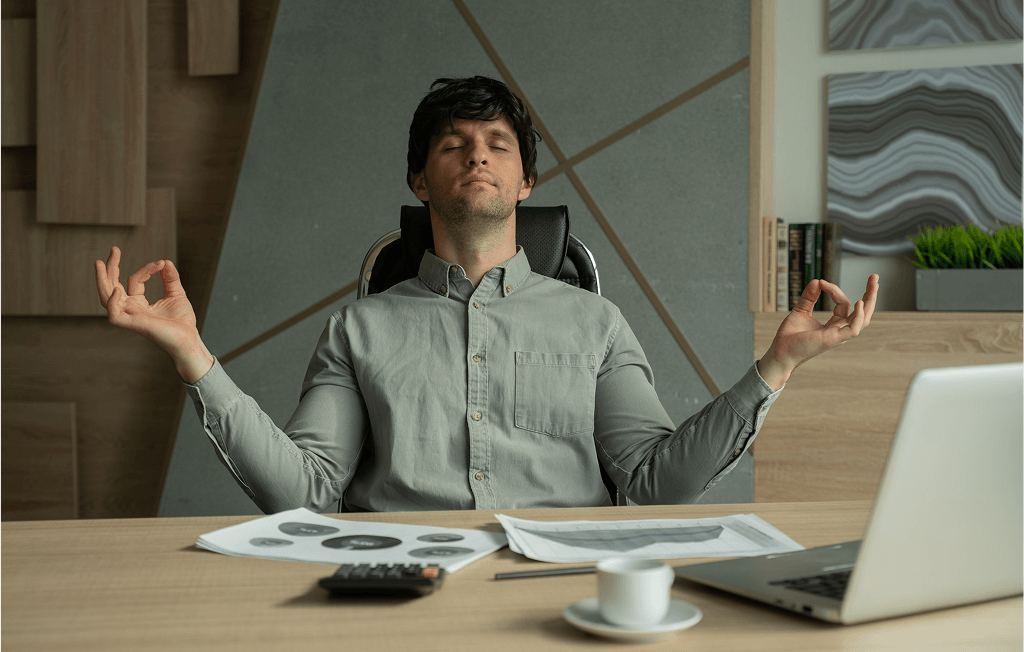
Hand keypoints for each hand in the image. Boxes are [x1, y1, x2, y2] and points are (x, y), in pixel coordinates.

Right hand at [95, 246, 213, 382]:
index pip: (134, 280)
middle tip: (114, 249)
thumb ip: (170, 278)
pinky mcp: (134, 324)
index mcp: (139, 303)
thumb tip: (165, 261)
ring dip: (101, 280)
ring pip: (106, 298)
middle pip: (111, 286)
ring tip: (100, 263)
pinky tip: (117, 289)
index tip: (161, 264)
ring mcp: (131, 316)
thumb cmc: (182, 321)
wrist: (189, 339)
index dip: (146, 269)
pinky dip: (112, 302)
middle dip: (110, 268)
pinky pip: (114, 315)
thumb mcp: (176, 294)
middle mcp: (131, 309)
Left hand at [757, 274, 878, 389]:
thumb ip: (809, 297)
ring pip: (863, 318)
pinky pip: (854, 329)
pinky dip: (858, 316)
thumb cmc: (790, 336)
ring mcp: (838, 335)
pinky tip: (859, 302)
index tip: (821, 283)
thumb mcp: (801, 311)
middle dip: (870, 294)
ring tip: (873, 283)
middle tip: (874, 276)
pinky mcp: (833, 339)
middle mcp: (840, 330)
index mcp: (834, 324)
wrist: (780, 351)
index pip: (843, 304)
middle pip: (862, 311)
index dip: (834, 290)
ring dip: (870, 300)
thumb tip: (817, 281)